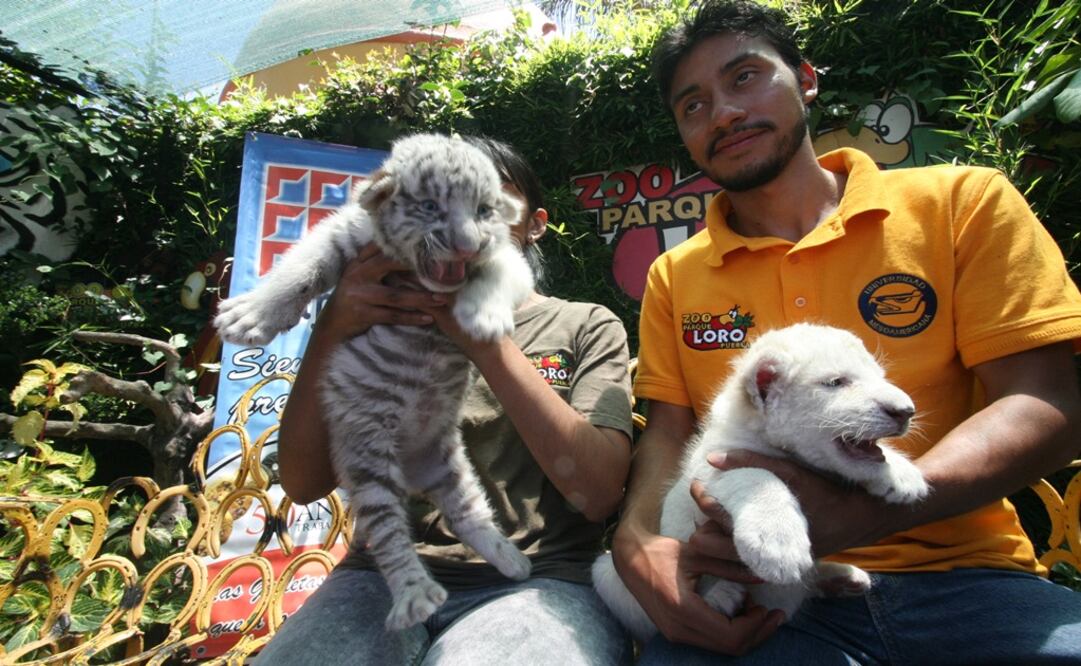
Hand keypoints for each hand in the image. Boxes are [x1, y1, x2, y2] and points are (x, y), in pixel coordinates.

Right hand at [318, 244, 446, 340]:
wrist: (332, 325)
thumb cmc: (355, 297)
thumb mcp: (360, 275)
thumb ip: (377, 262)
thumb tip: (409, 251)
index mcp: (359, 262)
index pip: (381, 247)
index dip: (404, 247)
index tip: (428, 247)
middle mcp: (357, 274)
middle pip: (389, 265)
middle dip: (417, 268)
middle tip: (442, 271)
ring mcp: (359, 295)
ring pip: (395, 296)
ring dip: (421, 298)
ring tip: (441, 299)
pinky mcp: (362, 314)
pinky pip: (392, 316)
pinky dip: (411, 317)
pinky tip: (428, 318)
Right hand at [611, 525, 783, 654]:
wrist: (628, 559)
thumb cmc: (659, 551)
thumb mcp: (696, 553)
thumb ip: (728, 566)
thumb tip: (761, 575)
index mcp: (683, 610)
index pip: (730, 635)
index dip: (755, 626)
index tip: (766, 607)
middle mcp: (679, 629)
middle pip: (730, 647)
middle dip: (757, 633)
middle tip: (775, 614)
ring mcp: (676, 634)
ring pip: (721, 647)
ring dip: (745, 633)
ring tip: (759, 610)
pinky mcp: (677, 632)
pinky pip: (711, 640)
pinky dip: (730, 631)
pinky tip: (740, 612)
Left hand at [705, 450, 890, 557]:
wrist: (858, 519)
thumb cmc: (823, 491)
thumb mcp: (790, 472)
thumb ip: (750, 462)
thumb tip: (712, 457)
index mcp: (761, 529)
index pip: (714, 518)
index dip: (700, 498)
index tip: (698, 483)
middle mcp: (761, 553)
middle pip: (710, 544)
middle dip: (700, 524)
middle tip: (704, 501)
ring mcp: (767, 564)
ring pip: (722, 558)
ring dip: (713, 538)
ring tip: (715, 515)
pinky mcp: (775, 568)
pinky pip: (740, 563)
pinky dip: (730, 547)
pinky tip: (732, 528)